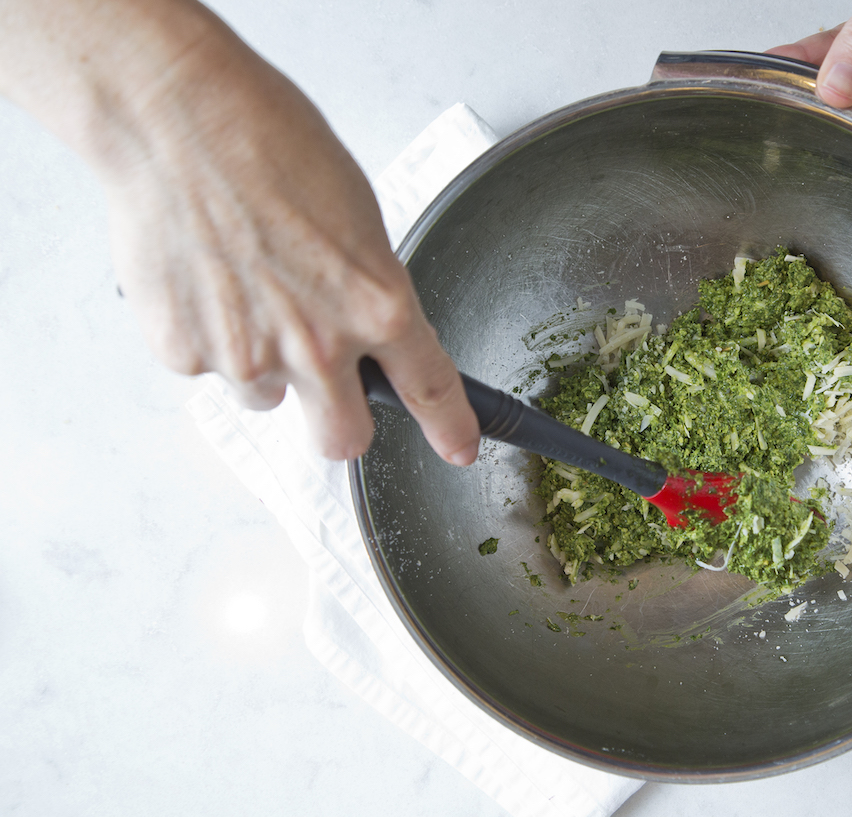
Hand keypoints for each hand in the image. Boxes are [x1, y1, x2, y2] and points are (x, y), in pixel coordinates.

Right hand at [0, 0, 478, 462]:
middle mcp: (318, 346)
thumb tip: (367, 327)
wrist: (178, 118)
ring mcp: (248, 356)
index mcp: (378, 306)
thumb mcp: (357, 220)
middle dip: (340, 422)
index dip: (451, 428)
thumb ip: (367, 291)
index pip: (431, 390)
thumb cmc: (269, 145)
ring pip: (267, 398)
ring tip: (245, 288)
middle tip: (326, 385)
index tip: (459, 448)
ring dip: (264, 364)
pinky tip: (204, 281)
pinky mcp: (185, 353)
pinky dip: (208, 338)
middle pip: (343, 439)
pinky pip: (206, 368)